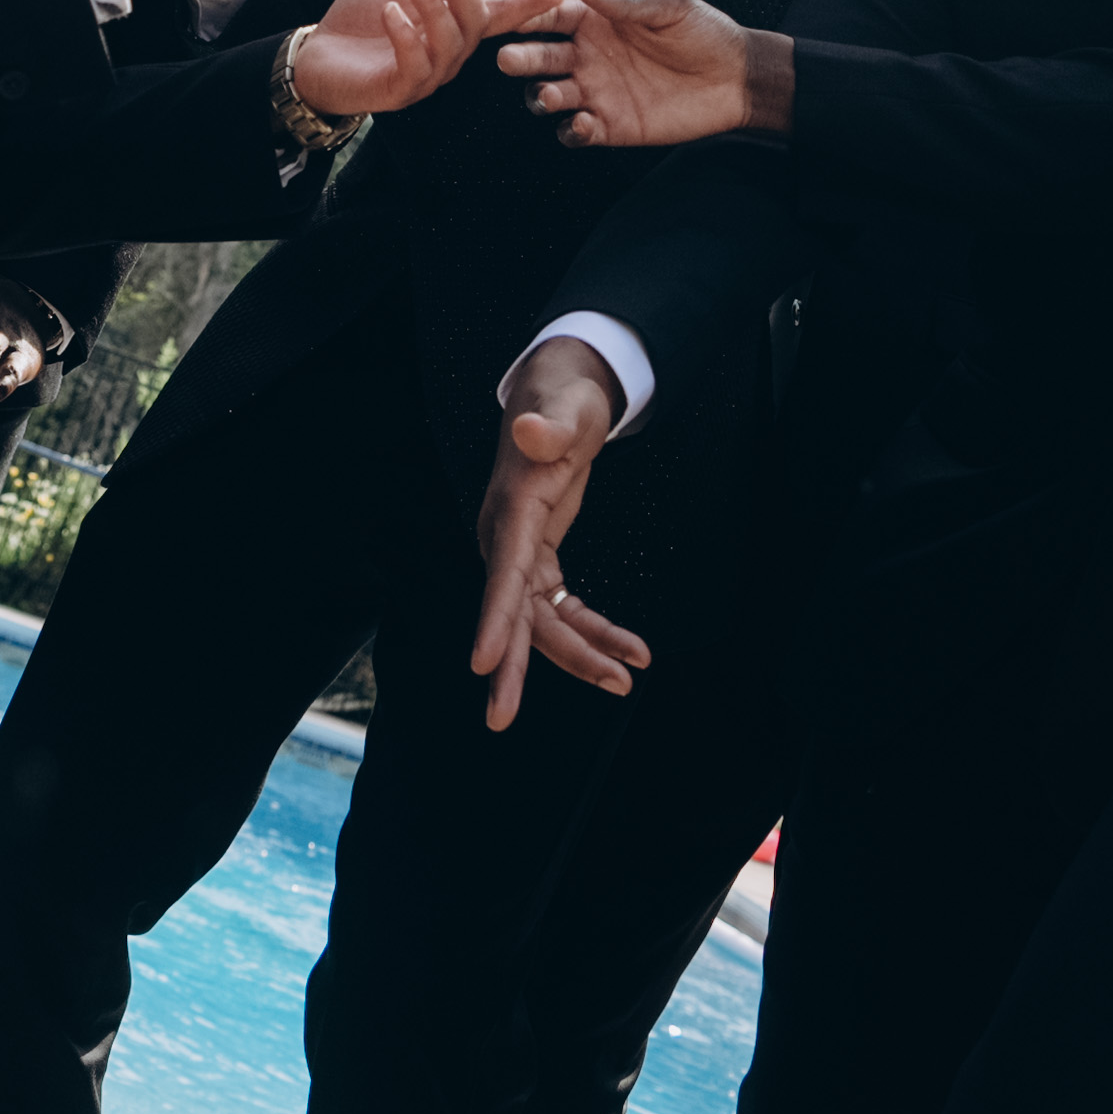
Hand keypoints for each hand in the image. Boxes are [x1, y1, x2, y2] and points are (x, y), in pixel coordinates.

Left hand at [286, 0, 552, 118]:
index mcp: (453, 27)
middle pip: (475, 21)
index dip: (529, 5)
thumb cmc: (360, 21)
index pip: (499, 14)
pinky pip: (416, 64)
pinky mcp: (399, 90)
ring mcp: (427, 75)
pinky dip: (407, 35)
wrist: (315, 57)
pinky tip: (392, 13)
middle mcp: (448, 54)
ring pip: (450, 41)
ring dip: (433, 6)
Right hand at [468, 340, 649, 726]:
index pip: (500, 572)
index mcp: (512, 508)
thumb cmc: (564, 397)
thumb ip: (552, 424)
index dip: (492, 619)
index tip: (481, 664)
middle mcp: (507, 538)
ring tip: (624, 681)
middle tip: (501, 719)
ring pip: (541, 621)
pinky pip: (564, 608)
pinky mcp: (540, 558)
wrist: (559, 394)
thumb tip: (533, 431)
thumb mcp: (567, 405)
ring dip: (579, 655)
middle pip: (509, 612)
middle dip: (511, 667)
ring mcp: (521, 551)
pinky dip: (595, 632)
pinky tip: (631, 652)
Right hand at [491, 0, 787, 145]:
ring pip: (549, 95)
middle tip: (508, 60)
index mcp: (596, 21)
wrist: (736, 78)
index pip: (551, 16)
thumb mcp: (669, 6)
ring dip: (541, 96)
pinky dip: (572, 130)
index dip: (529, 16)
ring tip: (550, 95)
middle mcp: (587, 56)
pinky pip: (577, 132)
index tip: (511, 16)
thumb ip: (626, 1)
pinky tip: (584, 123)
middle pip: (539, 57)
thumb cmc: (704, 33)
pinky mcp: (610, 125)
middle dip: (520, 58)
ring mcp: (596, 92)